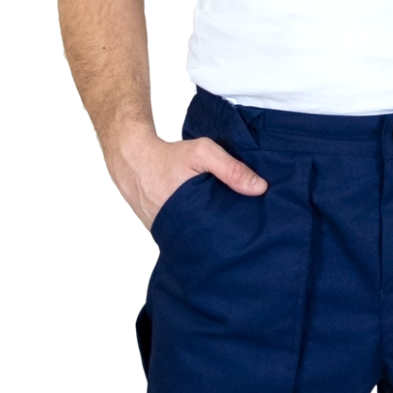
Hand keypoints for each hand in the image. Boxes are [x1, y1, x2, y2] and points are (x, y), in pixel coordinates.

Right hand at [106, 124, 267, 229]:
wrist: (132, 160)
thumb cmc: (168, 157)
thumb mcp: (203, 153)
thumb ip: (231, 168)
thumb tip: (260, 188)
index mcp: (190, 215)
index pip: (222, 234)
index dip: (238, 231)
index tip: (255, 228)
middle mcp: (178, 230)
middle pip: (212, 239)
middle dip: (228, 234)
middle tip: (248, 229)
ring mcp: (168, 234)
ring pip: (198, 238)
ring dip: (212, 232)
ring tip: (232, 227)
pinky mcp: (163, 232)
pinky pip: (186, 234)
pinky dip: (197, 228)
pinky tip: (209, 221)